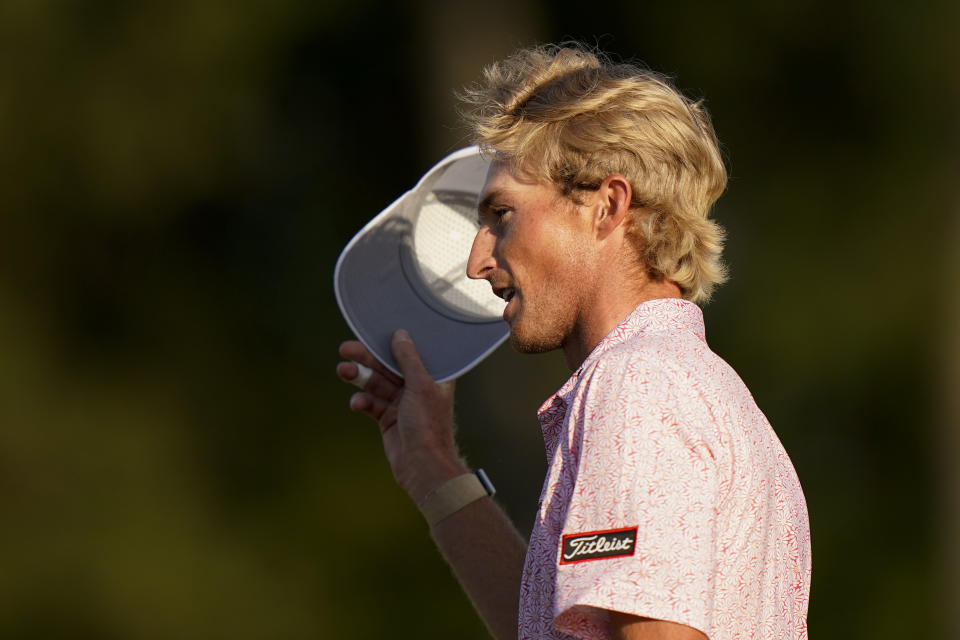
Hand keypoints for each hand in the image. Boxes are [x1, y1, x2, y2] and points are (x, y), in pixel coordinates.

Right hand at [336, 330, 467, 502]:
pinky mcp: (388, 418)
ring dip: (360, 377)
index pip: (411, 352)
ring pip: (377, 384)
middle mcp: (417, 387)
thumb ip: (408, 360)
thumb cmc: (428, 425)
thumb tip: (400, 335)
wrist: (422, 465)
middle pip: (388, 366)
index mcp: (433, 377)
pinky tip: (357, 403)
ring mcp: (401, 403)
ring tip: (343, 370)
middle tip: (346, 349)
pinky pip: (371, 403)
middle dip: (367, 358)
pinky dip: (363, 401)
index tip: (373, 332)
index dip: (392, 342)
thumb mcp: (420, 386)